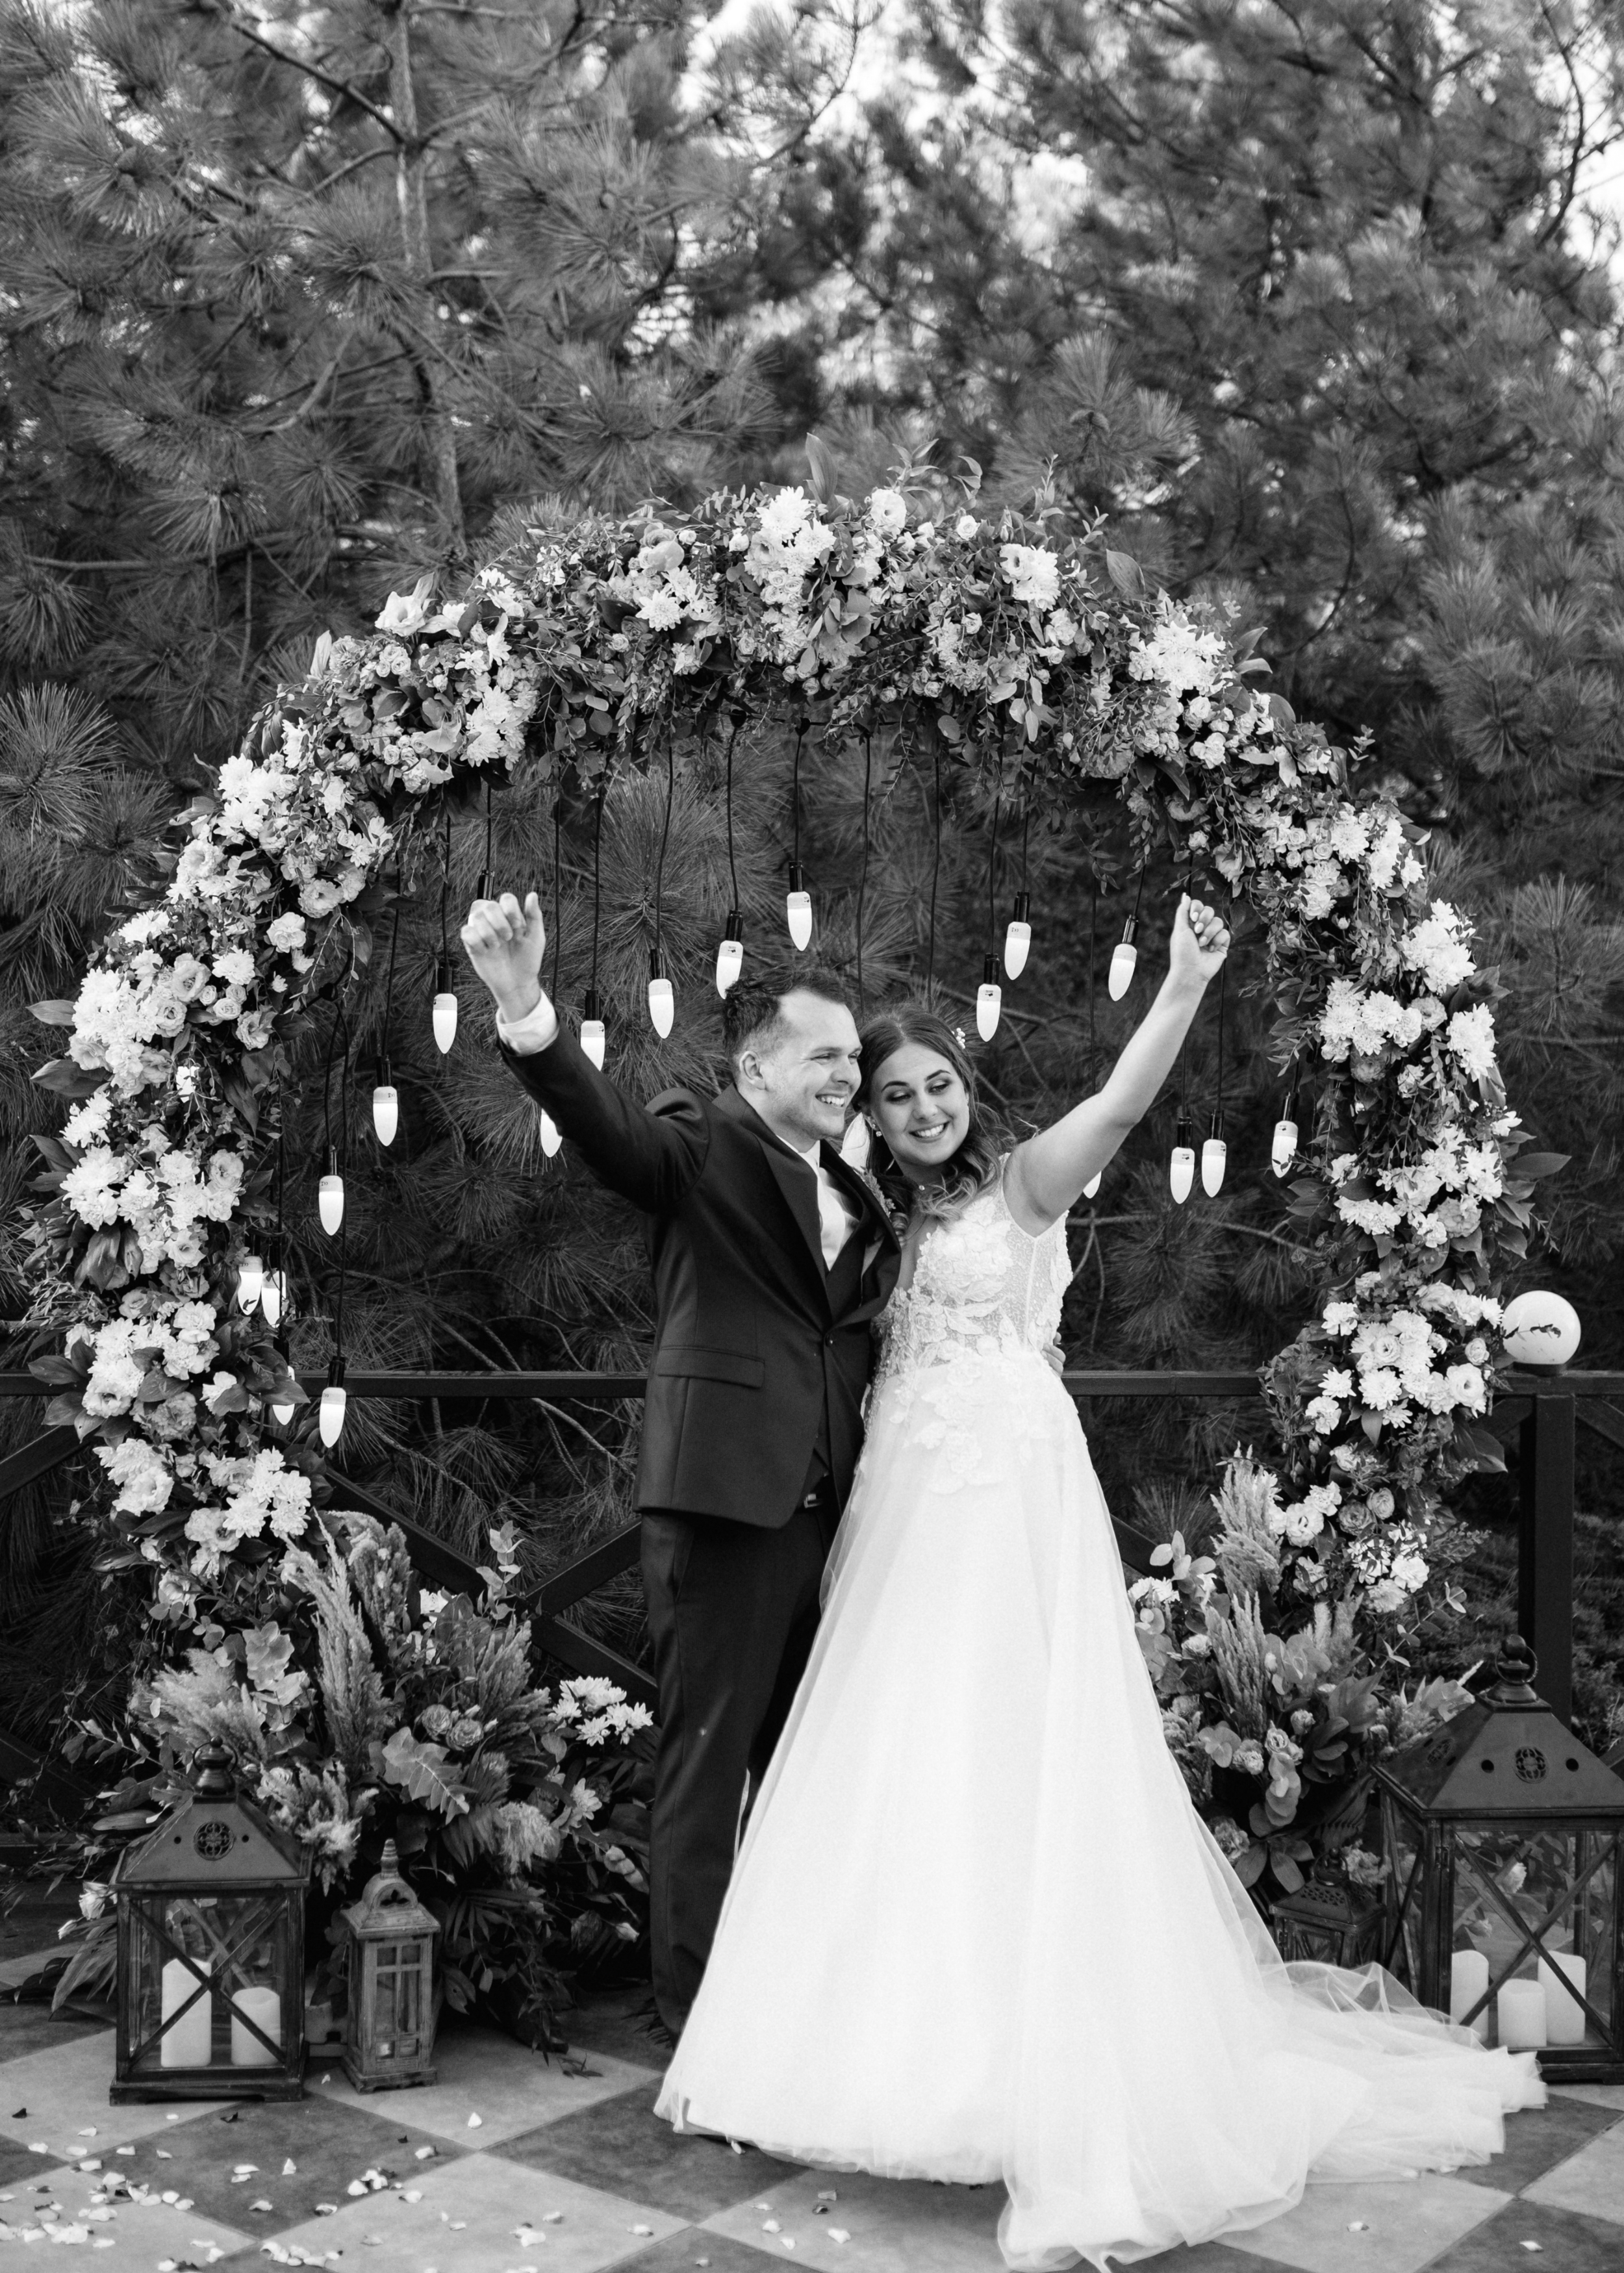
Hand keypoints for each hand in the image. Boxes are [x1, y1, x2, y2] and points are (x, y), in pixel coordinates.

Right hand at [460, 891, 546, 1021]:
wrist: (517, 982)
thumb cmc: (527, 960)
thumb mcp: (536, 938)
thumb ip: (534, 916)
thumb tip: (532, 895)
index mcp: (510, 917)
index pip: (506, 898)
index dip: (511, 910)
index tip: (518, 927)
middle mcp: (494, 921)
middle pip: (487, 904)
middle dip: (499, 922)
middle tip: (508, 938)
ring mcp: (482, 931)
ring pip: (475, 917)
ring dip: (489, 933)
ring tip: (497, 947)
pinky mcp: (472, 944)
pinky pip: (466, 932)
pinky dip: (477, 941)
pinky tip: (486, 950)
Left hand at [1167, 894, 1229, 990]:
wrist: (1191, 971)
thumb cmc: (1182, 952)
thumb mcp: (1180, 929)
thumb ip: (1182, 911)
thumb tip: (1185, 895)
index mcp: (1190, 923)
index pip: (1198, 906)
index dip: (1197, 908)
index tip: (1192, 918)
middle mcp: (1201, 928)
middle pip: (1209, 910)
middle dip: (1204, 919)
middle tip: (1196, 931)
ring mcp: (1212, 936)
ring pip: (1218, 921)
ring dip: (1209, 932)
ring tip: (1202, 944)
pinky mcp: (1222, 944)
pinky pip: (1225, 933)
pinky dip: (1217, 941)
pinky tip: (1210, 949)